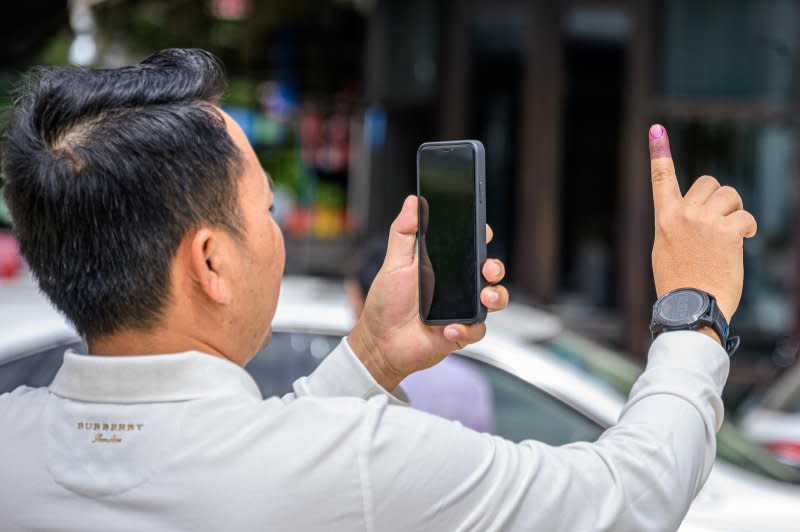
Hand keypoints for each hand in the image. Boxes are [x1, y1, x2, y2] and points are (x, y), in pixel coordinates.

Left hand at [347, 195, 507, 390]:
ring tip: (484, 297)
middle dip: (496, 267)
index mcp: (444, 266)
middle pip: (490, 271)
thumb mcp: (393, 264)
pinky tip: (449, 328)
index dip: (482, 237)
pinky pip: (477, 330)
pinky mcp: (461, 333)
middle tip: (488, 268)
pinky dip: (466, 329)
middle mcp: (458, 287)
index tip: (483, 231)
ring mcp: (462, 310)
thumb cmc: (386, 303)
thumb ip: (404, 232)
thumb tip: (413, 202)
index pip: (471, 246)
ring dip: (496, 296)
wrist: (379, 342)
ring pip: (494, 299)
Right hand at [649, 124, 756, 324]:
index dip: (659, 153)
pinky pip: (744, 216)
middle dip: (720, 199)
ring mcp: (705, 221)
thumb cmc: (680, 283)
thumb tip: (699, 214)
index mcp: (664, 219)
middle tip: (720, 222)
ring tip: (729, 236)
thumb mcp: (667, 249)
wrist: (692, 306)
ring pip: (730, 196)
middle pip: (709, 183)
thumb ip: (678, 225)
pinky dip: (747, 228)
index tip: (656, 130)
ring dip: (735, 212)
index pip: (661, 180)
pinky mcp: (727, 230)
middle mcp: (683, 214)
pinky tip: (741, 242)